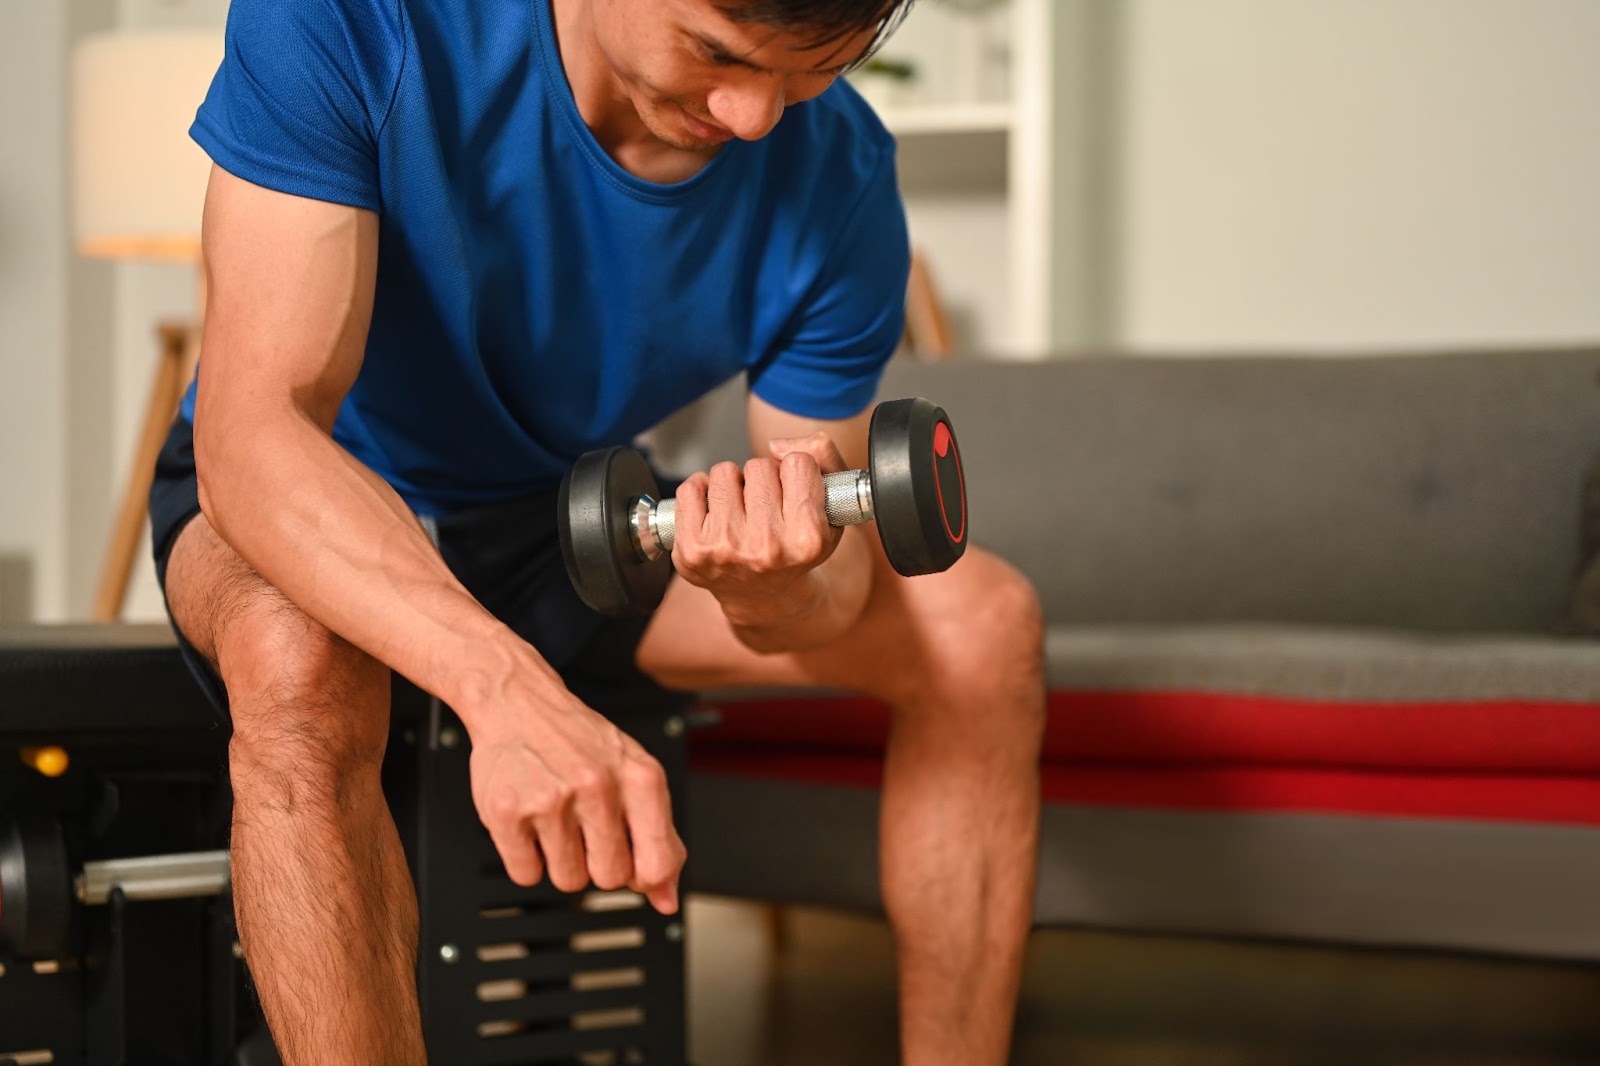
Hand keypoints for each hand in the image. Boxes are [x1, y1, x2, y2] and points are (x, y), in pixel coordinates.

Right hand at [465, 665, 684, 913]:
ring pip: (568, 881)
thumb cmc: (580, 743)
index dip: (645, 877)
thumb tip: (666, 900)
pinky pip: (526, 875)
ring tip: (557, 820)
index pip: (657, 863)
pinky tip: (531, 823)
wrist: (519, 702)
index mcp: (640, 777)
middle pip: (611, 878)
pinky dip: (528, 859)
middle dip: (598, 863)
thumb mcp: (634, 775)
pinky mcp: (506, 812)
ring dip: (562, 861)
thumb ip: (658, 837)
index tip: (633, 865)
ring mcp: (550, 799)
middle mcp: (598, 786)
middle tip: (585, 828)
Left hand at [669, 433, 849, 626]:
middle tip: (767, 508)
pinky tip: (716, 513)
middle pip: (759, 466)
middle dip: (763, 479)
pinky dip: (702, 491)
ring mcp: (725, 550)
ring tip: (743, 512)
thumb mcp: (833, 505)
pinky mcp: (691, 550)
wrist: (766, 597)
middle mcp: (767, 548)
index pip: (798, 463)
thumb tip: (775, 446)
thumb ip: (823, 456)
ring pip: (725, 471)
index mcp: (808, 539)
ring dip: (733, 484)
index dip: (796, 472)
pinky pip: (690, 488)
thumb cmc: (798, 545)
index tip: (795, 494)